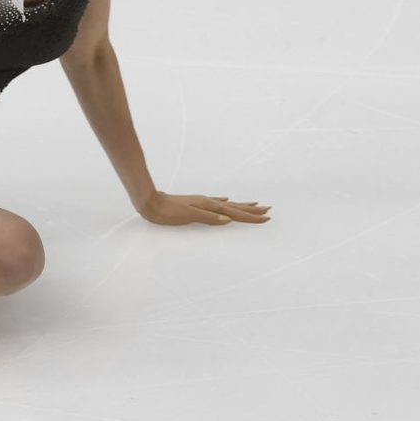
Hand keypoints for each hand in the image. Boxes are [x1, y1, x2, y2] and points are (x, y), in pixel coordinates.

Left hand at [136, 190, 269, 225]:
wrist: (151, 202)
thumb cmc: (168, 211)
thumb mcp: (189, 215)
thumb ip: (208, 217)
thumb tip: (227, 219)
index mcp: (209, 206)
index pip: (235, 213)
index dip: (251, 217)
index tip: (267, 218)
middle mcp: (208, 203)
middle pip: (235, 207)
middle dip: (252, 210)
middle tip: (268, 210)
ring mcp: (203, 202)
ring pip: (228, 205)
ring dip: (242, 206)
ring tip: (254, 205)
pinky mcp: (196, 203)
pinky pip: (217, 203)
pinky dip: (226, 204)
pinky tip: (227, 201)